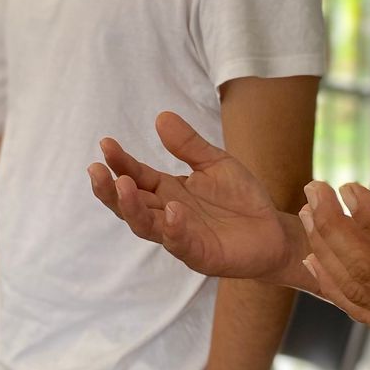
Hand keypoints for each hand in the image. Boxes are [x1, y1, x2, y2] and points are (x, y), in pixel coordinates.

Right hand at [88, 111, 295, 279]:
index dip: (120, 162)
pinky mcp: (200, 254)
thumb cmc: (240, 199)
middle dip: (110, 189)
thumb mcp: (215, 163)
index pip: (136, 176)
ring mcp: (180, 236)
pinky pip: (181, 243)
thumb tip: (161, 116)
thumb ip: (189, 144)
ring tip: (122, 185)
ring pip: (145, 226)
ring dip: (131, 207)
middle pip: (128, 204)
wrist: (273, 230)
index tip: (106, 144)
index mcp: (166, 191)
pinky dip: (174, 228)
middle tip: (95, 170)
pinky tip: (172, 210)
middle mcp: (166, 214)